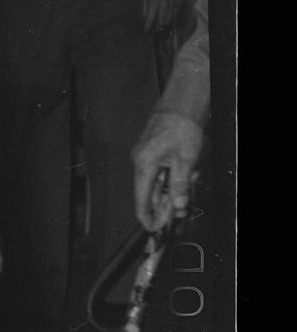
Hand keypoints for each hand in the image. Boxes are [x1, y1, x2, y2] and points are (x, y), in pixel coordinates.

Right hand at [131, 110, 203, 232]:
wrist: (182, 103)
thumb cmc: (183, 127)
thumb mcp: (186, 160)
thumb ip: (180, 185)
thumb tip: (177, 205)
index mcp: (144, 165)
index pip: (141, 198)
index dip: (146, 215)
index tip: (153, 228)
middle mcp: (139, 161)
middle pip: (149, 191)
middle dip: (167, 201)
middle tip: (184, 208)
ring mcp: (144, 155)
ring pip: (156, 181)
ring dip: (173, 186)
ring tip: (193, 178)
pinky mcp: (151, 150)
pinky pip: (159, 170)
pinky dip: (172, 176)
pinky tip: (188, 170)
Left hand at [142, 0, 183, 37]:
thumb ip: (145, 9)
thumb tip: (144, 20)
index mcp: (154, 2)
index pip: (150, 20)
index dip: (147, 28)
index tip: (144, 33)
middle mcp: (164, 4)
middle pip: (161, 22)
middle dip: (155, 30)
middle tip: (150, 33)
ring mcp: (172, 3)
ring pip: (169, 20)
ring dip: (163, 26)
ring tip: (157, 29)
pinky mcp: (178, 2)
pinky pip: (174, 15)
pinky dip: (170, 20)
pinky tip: (165, 22)